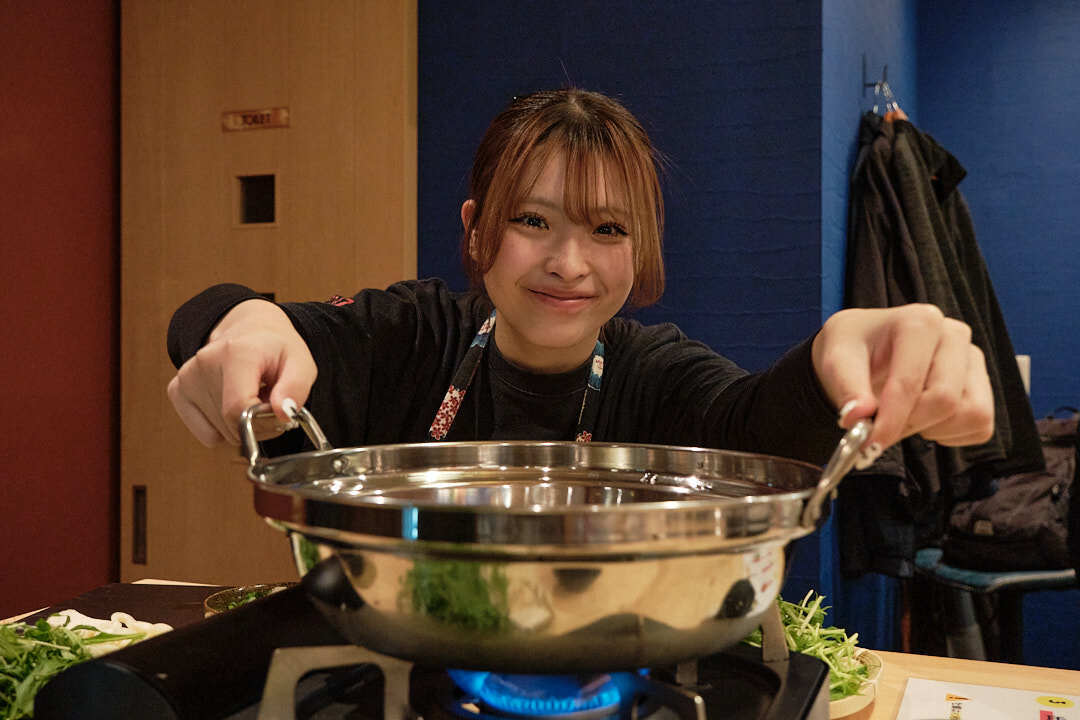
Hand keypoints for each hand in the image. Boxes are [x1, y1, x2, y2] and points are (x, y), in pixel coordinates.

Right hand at [166, 299, 317, 446]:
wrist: (248, 329)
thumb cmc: (275, 349)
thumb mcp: (301, 362)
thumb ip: (296, 388)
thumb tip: (283, 414)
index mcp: (236, 353)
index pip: (239, 410)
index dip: (264, 423)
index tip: (277, 412)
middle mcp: (204, 362)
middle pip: (231, 425)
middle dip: (256, 425)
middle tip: (267, 402)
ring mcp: (186, 377)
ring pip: (220, 433)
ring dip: (240, 425)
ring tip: (250, 397)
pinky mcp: (176, 390)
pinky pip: (206, 433)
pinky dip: (222, 427)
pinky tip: (230, 402)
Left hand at [811, 304, 994, 456]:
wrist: (866, 348)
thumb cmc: (854, 349)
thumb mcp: (836, 360)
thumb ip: (846, 388)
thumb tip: (857, 417)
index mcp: (920, 322)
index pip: (911, 382)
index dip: (890, 420)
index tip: (870, 444)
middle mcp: (954, 336)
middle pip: (945, 400)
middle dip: (909, 424)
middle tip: (880, 430)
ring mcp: (973, 360)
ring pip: (972, 414)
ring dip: (932, 429)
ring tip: (903, 415)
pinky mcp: (983, 386)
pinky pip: (980, 427)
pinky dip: (951, 435)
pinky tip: (924, 420)